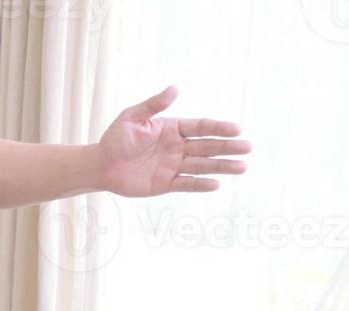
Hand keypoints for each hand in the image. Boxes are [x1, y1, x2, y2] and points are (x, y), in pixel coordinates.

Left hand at [96, 85, 251, 196]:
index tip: (237, 129)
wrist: (100, 165)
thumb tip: (175, 88)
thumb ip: (153, 105)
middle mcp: (177, 147)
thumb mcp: (132, 117)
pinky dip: (200, 185)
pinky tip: (217, 184)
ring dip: (222, 166)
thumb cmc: (115, 138)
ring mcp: (173, 166)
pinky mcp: (165, 184)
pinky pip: (186, 184)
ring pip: (202, 165)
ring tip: (242, 167)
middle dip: (227, 147)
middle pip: (207, 146)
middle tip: (248, 148)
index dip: (219, 128)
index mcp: (173, 129)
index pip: (201, 127)